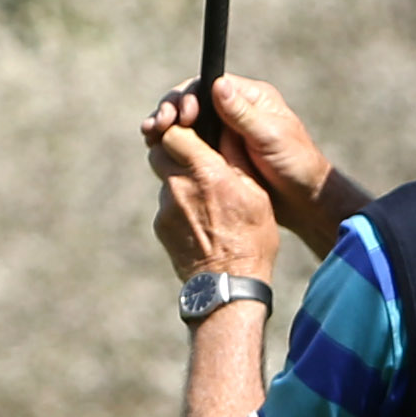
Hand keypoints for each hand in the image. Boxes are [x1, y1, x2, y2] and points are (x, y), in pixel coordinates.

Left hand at [143, 108, 280, 283]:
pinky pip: (166, 206)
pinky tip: (200, 224)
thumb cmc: (251, 239)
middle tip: (194, 161)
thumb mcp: (256, 195)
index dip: (183, 131)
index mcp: (206, 172)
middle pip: (159, 152)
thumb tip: (227, 130)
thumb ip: (236, 159)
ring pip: (165, 180)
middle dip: (173, 151)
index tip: (194, 135)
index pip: (175, 133)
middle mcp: (179, 186)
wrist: (227, 286)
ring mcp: (165, 208)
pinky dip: (179, 208)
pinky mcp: (160, 227)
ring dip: (180, 183)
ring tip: (205, 203)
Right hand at [147, 73, 337, 233]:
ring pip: (186, 122)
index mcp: (249, 97)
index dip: (187, 96)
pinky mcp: (218, 153)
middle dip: (171, 109)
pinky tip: (157, 151)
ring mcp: (224, 132)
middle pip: (192, 100)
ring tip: (149, 136)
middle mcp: (234, 109)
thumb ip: (243, 114)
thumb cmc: (296, 165)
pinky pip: (189, 143)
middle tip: (157, 126)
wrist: (305, 200)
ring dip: (165, 126)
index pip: (207, 84)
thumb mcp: (271, 137)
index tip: (180, 115)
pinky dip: (172, 144)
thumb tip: (217, 84)